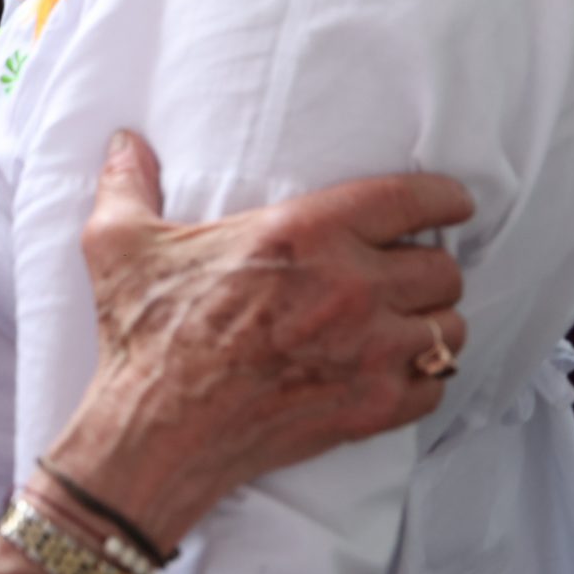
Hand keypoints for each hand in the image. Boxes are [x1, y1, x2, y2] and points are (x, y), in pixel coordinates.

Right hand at [36, 130, 473, 548]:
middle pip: (443, 267)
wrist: (159, 429)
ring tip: (407, 323)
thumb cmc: (147, 334)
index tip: (453, 203)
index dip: (444, 198)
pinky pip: (437, 387)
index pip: (410, 200)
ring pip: (450, 328)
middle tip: (406, 271)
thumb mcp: (120, 243)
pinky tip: (396, 372)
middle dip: (428, 266)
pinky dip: (425, 379)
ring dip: (433, 323)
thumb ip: (128, 183)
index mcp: (303, 233)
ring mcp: (369, 352)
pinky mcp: (372, 407)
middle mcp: (351, 288)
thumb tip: (125, 143)